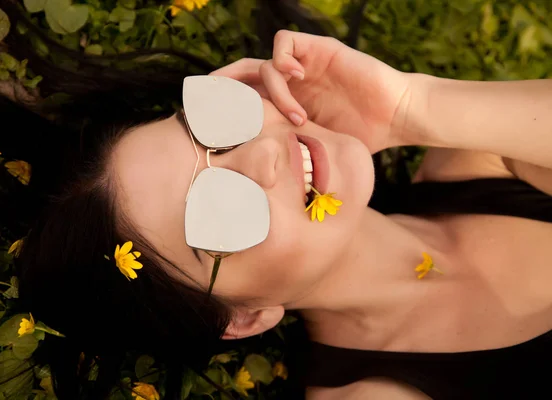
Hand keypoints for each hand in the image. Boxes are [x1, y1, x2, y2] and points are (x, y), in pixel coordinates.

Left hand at [212, 30, 412, 153]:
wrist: (393, 116)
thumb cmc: (360, 136)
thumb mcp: (316, 149)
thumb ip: (291, 153)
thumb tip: (261, 186)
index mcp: (286, 105)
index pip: (245, 99)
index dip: (228, 109)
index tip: (218, 129)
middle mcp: (290, 83)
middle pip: (243, 76)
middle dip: (228, 89)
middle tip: (224, 110)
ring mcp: (302, 65)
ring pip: (264, 64)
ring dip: (274, 91)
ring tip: (297, 115)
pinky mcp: (317, 49)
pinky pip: (284, 43)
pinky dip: (282, 60)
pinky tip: (298, 82)